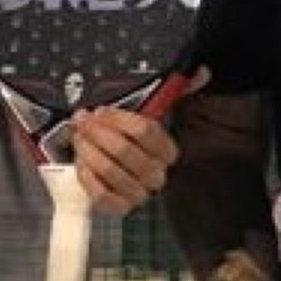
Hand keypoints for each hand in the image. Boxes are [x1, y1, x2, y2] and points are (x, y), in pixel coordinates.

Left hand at [71, 71, 209, 215]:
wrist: (120, 169)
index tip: (101, 110)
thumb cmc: (133, 137)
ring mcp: (139, 193)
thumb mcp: (151, 112)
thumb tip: (201, 72)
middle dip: (97, 133)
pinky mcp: (120, 207)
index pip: (145, 131)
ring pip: (110, 170)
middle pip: (124, 150)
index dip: (118, 118)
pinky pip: (100, 193)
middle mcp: (156, 174)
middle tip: (83, 121)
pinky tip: (82, 161)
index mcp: (168, 150)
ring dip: (88, 150)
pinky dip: (87, 175)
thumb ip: (175, 91)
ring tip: (79, 138)